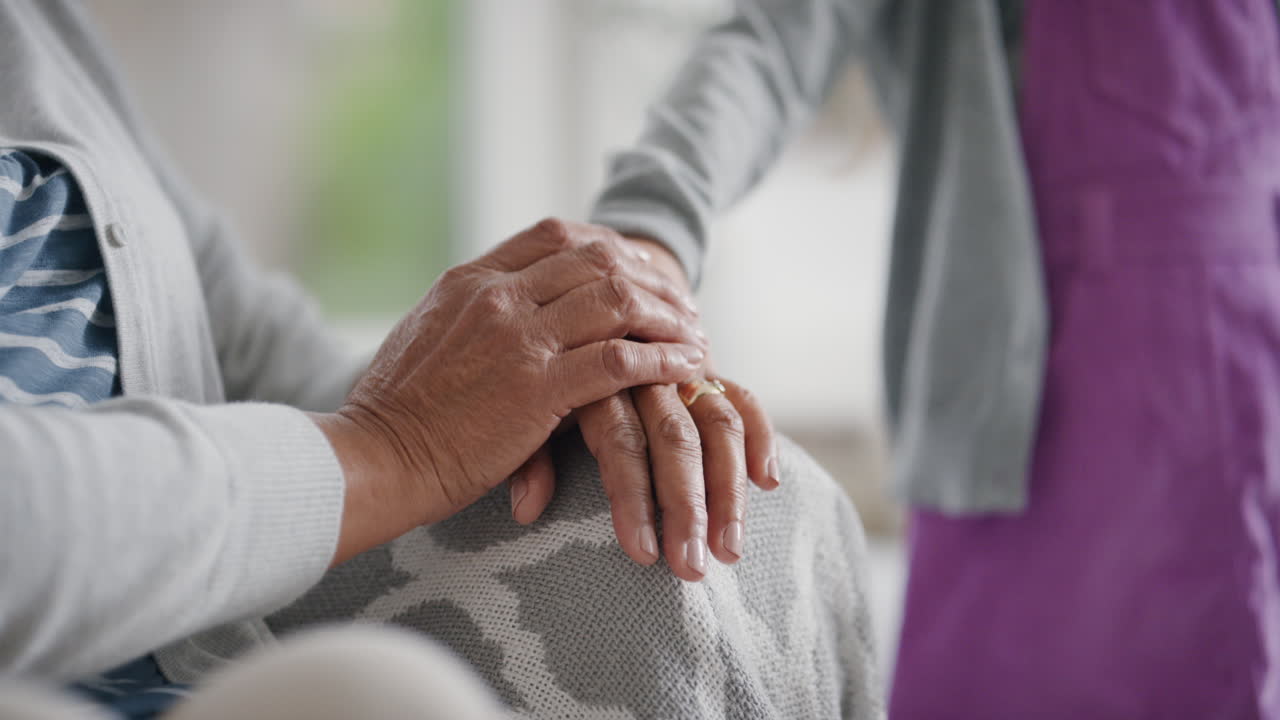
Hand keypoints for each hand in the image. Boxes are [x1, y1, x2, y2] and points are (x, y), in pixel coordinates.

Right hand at [317, 219, 707, 564]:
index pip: (555, 234)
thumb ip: (468, 313)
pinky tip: (685, 369)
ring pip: (617, 302)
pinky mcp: (537, 390)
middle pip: (597, 259)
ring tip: (695, 336)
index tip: (637, 268)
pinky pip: (619, 361)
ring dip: (667, 317)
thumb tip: (493, 310)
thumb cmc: (395, 412)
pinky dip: (661, 360)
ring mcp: (519, 340)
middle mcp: (498, 296)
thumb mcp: (426, 335)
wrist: (374, 459)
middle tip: (682, 304)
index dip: (608, 245)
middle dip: (650, 278)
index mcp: (470, 279)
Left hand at [512, 236, 778, 581]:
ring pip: (716, 423)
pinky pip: (741, 399)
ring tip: (731, 552)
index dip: (633, 496)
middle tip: (692, 569)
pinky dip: (761, 436)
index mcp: (588, 376)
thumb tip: (526, 510)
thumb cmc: (533, 379)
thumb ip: (525, 459)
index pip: (620, 438)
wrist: (574, 305)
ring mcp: (676, 369)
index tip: (643, 554)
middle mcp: (638, 371)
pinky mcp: (703, 371)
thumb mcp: (520, 414)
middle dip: (687, 505)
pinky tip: (768, 482)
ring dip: (727, 491)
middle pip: (675, 435)